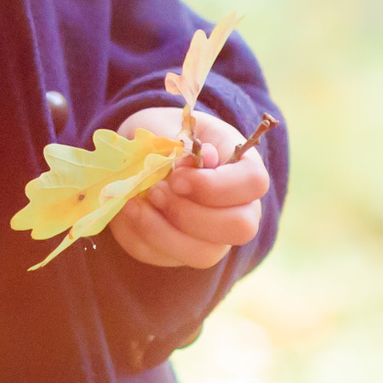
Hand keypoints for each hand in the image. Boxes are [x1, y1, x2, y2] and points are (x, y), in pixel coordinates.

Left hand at [106, 107, 268, 269]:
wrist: (143, 152)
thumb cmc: (166, 133)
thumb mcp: (173, 125)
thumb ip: (185, 140)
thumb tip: (205, 157)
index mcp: (244, 169)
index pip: (254, 183)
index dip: (215, 185)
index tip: (177, 176)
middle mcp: (239, 209)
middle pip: (240, 228)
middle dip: (192, 214)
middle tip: (157, 192)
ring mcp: (214, 238)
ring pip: (204, 254)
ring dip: (163, 231)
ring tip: (136, 202)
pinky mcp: (182, 253)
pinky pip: (165, 257)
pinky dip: (140, 235)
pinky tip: (128, 209)